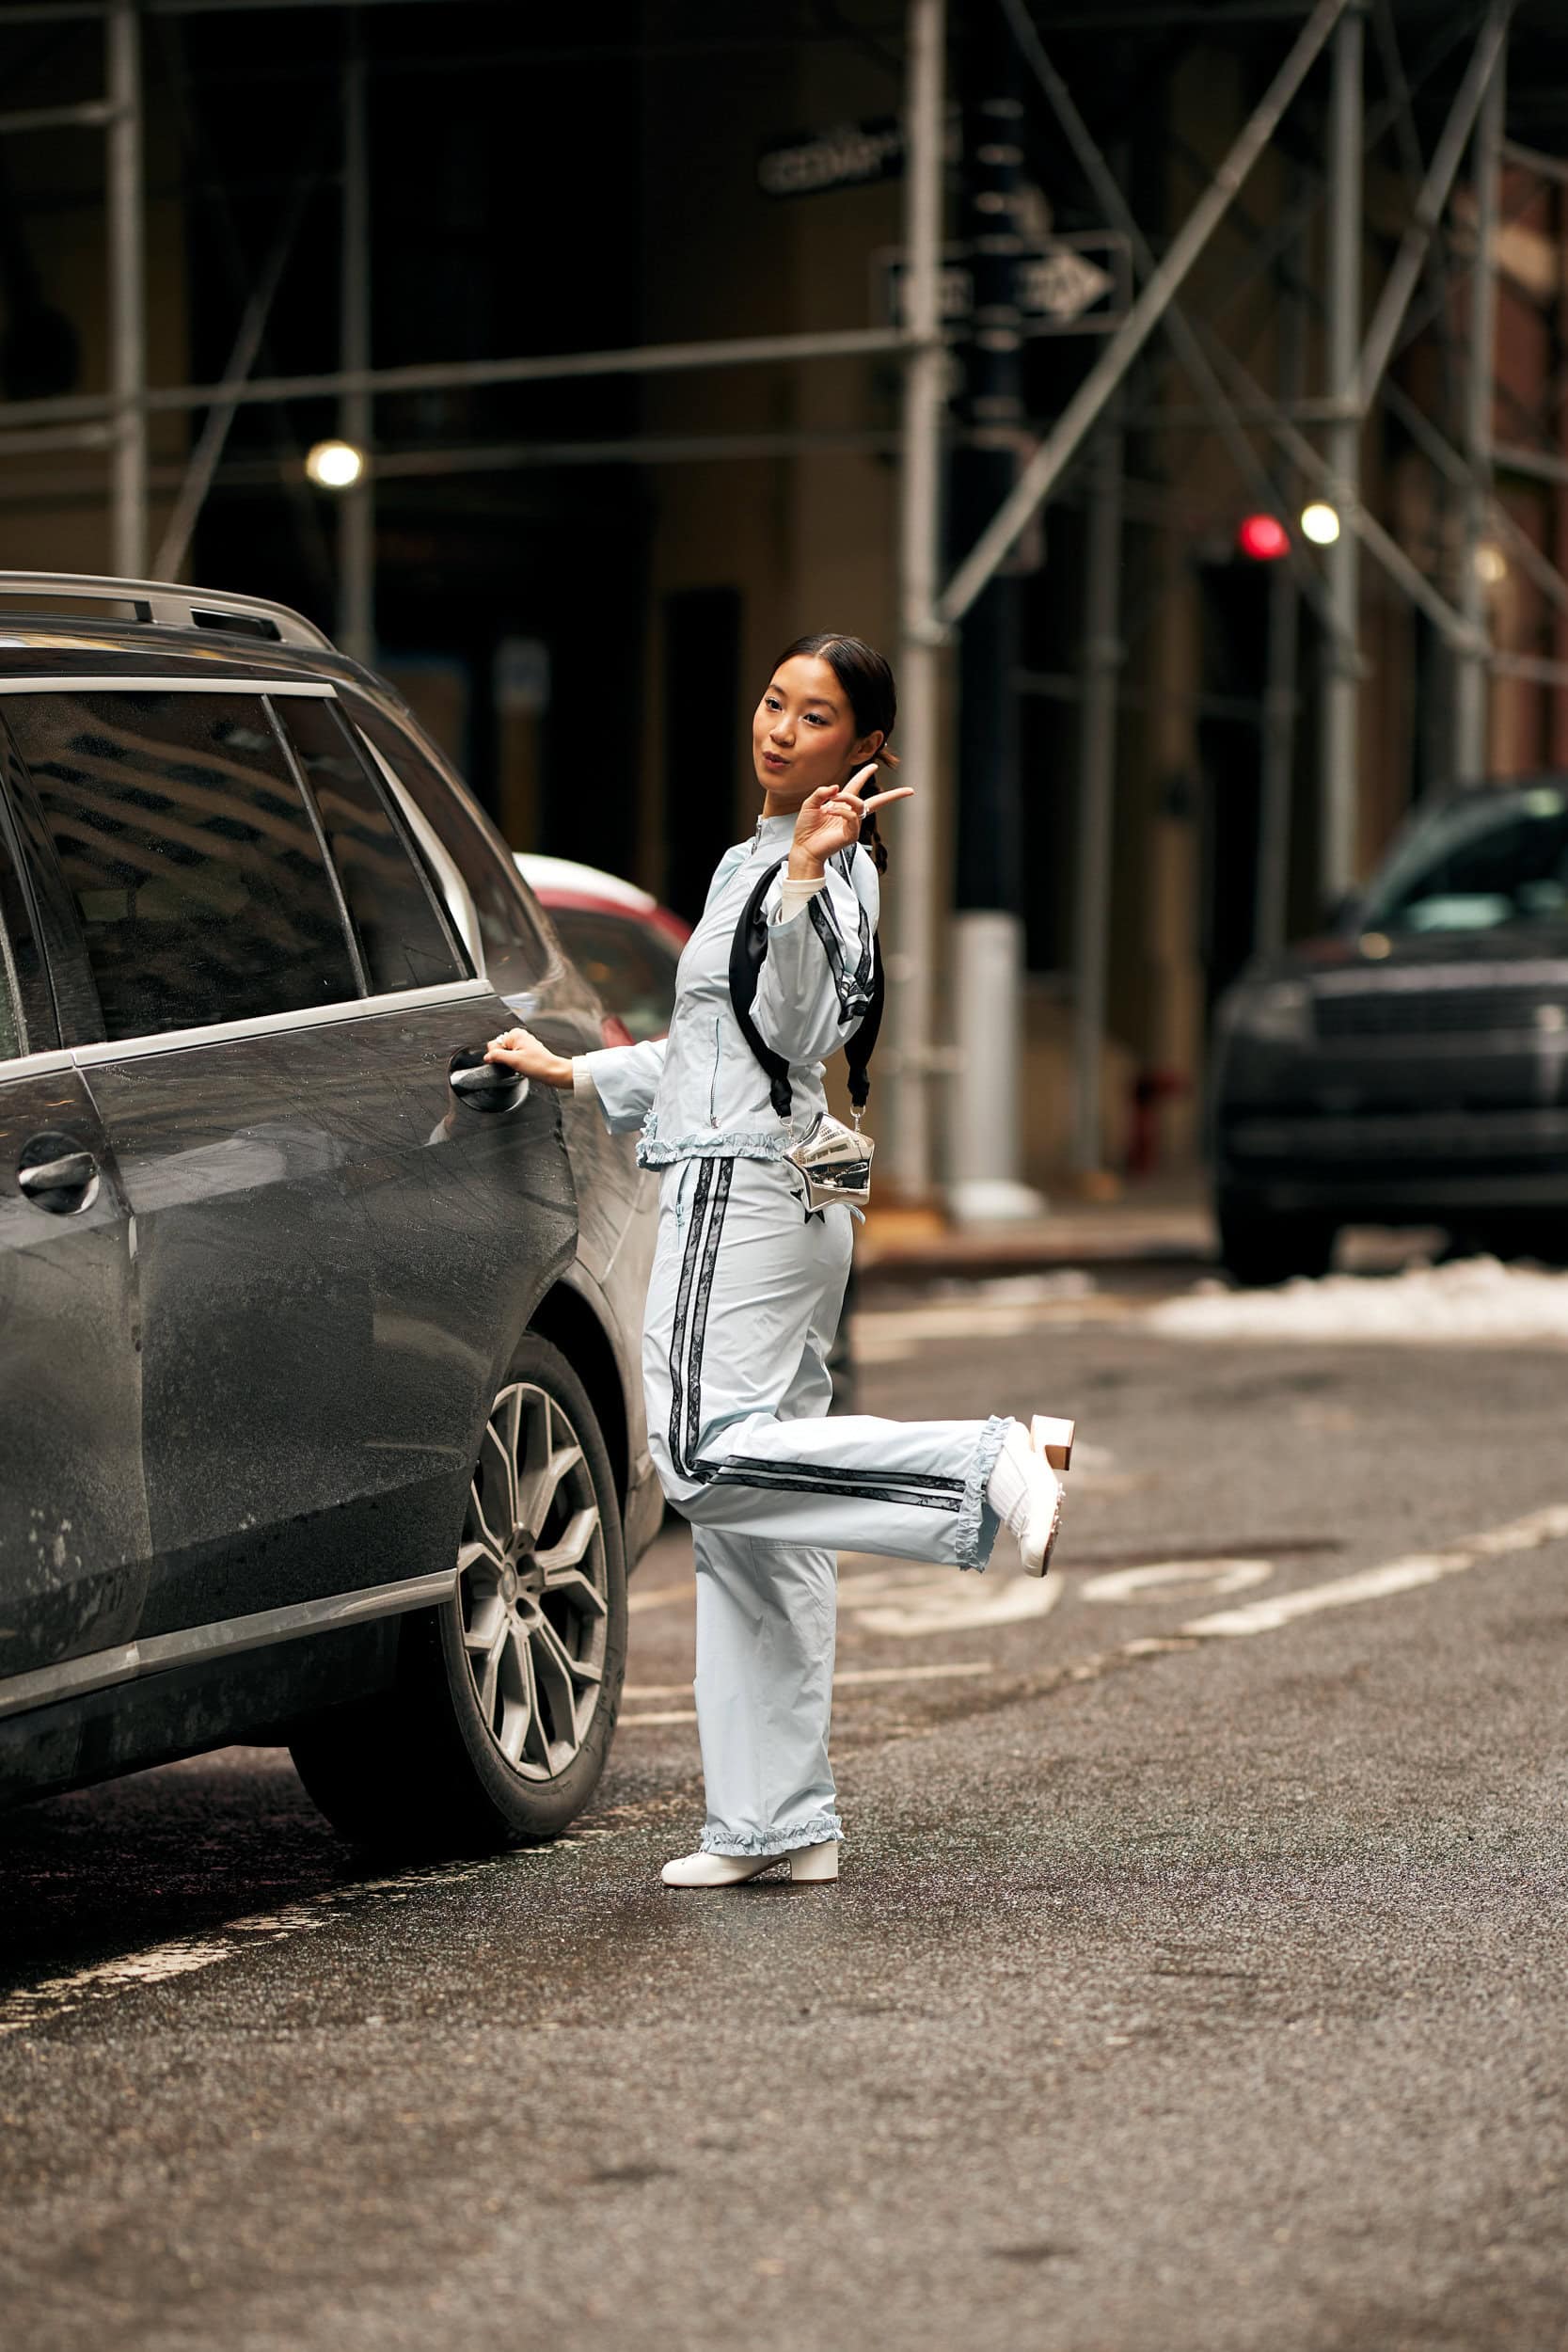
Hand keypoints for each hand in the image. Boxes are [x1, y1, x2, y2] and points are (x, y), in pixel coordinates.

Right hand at [485, 1027, 573, 1086]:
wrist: (554, 1072)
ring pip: (507, 1055)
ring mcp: (524, 1044)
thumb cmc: (539, 1065)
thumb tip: (487, 1056)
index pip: (494, 1044)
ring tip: (522, 1065)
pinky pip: (514, 1059)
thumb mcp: (514, 1061)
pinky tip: (525, 1067)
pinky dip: (517, 1064)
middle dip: (505, 1059)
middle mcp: (520, 1036)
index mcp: (515, 1033)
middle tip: (517, 1064)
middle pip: (500, 1049)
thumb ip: (497, 1056)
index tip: (508, 1060)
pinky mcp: (527, 1052)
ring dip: (512, 1063)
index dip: (497, 1055)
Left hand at [788, 763, 913, 877]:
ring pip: (859, 804)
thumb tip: (836, 787)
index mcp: (840, 804)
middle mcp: (849, 813)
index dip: (864, 775)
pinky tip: (828, 812)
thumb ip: (821, 793)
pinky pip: (851, 817)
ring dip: (846, 798)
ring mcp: (852, 825)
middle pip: (877, 801)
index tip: (874, 766)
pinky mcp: (850, 835)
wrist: (803, 847)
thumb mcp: (810, 804)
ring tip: (830, 802)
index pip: (856, 786)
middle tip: (909, 790)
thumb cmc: (806, 828)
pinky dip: (840, 811)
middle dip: (893, 795)